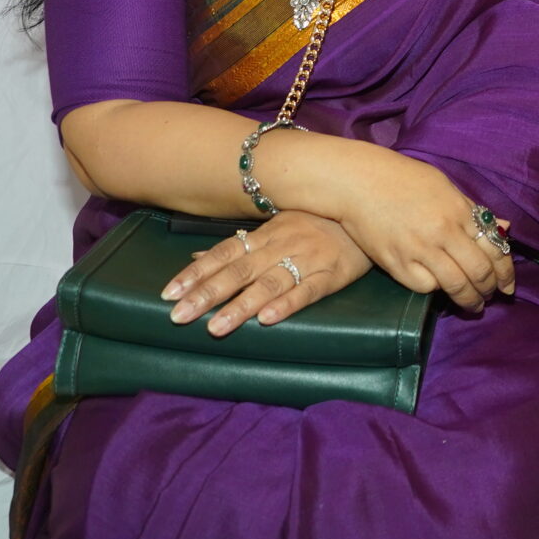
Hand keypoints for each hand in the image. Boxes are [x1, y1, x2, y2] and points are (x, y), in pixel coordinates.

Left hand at [160, 211, 370, 335]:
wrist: (370, 210)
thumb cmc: (319, 222)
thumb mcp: (278, 227)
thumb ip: (238, 245)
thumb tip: (196, 258)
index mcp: (267, 233)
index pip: (225, 252)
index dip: (197, 272)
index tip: (168, 293)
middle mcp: (282, 245)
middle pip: (239, 270)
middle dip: (207, 293)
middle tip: (178, 315)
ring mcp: (308, 259)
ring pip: (269, 284)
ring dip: (241, 305)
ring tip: (215, 327)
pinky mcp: (332, 275)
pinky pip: (307, 290)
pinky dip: (287, 304)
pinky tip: (267, 319)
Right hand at [307, 141, 515, 310]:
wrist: (359, 181)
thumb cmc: (404, 179)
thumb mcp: (445, 187)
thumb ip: (473, 211)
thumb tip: (503, 228)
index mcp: (459, 211)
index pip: (494, 248)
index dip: (506, 271)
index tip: (508, 285)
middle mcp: (444, 231)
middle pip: (479, 271)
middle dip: (490, 289)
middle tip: (491, 297)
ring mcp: (420, 249)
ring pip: (456, 285)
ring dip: (470, 300)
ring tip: (474, 305)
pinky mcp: (397, 264)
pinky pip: (425, 286)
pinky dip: (436, 290)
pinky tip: (439, 288)